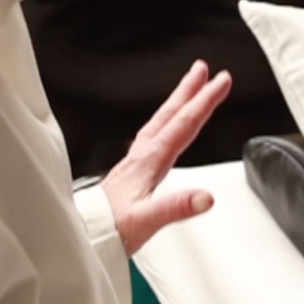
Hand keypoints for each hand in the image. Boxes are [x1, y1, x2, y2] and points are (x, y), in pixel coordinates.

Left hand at [104, 61, 231, 255]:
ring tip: (188, 88)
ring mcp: (133, 162)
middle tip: (204, 69)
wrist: (83, 235)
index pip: (182, 124)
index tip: (220, 82)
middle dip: (188, 90)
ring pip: (160, 122)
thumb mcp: (146, 221)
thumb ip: (175, 207)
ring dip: (176, 102)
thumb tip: (205, 197)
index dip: (204, 101)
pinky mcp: (129, 172)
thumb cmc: (109, 229)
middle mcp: (140, 157)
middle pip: (169, 114)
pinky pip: (152, 136)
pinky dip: (164, 124)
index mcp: (148, 163)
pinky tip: (166, 130)